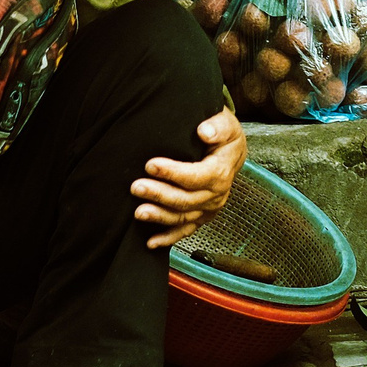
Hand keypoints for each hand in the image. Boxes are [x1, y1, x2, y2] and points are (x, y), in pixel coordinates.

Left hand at [135, 105, 245, 249]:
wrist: (231, 151)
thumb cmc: (223, 135)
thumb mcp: (226, 124)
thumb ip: (217, 126)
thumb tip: (204, 132)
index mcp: (221, 172)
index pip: (196, 176)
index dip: (173, 173)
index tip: (150, 164)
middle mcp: (216, 195)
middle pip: (186, 200)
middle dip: (159, 194)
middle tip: (136, 187)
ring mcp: (208, 209)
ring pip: (182, 218)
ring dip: (159, 216)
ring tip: (138, 212)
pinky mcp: (200, 216)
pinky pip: (185, 231)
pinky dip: (168, 238)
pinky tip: (150, 242)